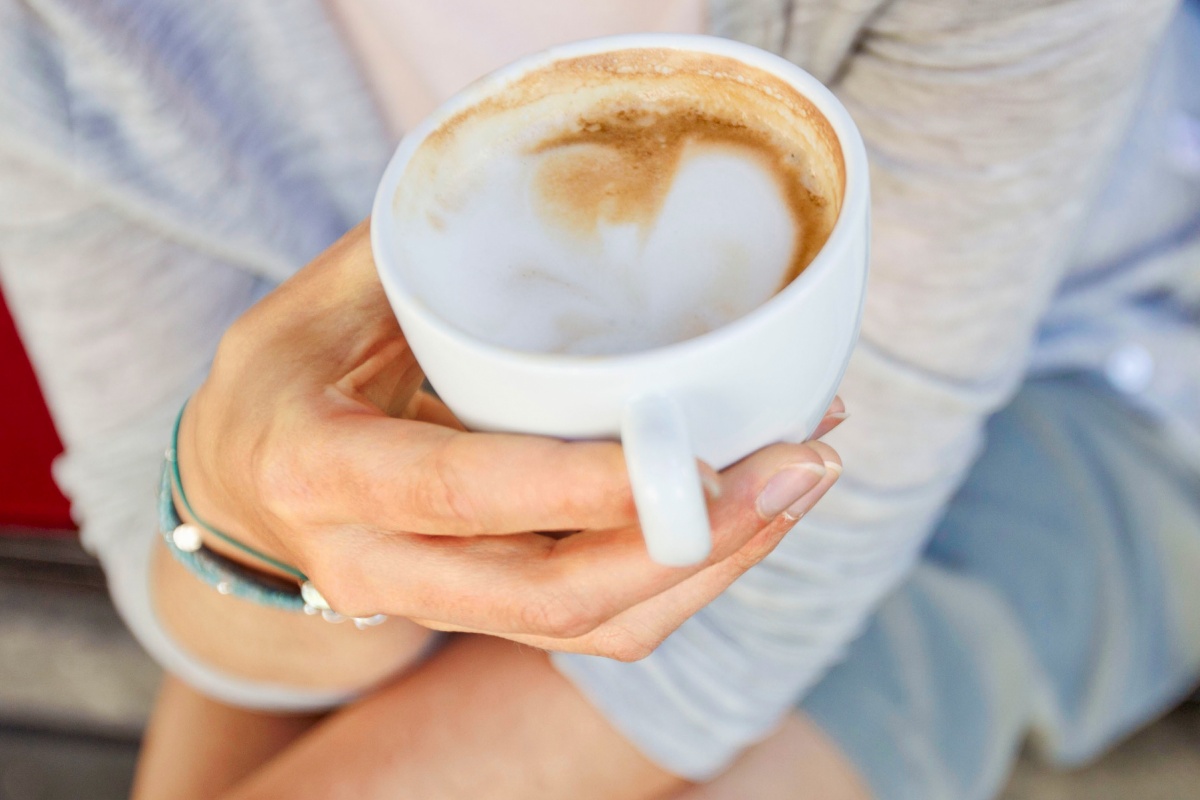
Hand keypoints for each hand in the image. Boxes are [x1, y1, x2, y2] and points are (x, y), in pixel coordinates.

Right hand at [178, 220, 844, 659]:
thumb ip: (420, 260)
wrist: (238, 491)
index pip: (468, 491)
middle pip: (556, 596)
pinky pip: (597, 622)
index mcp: (327, 472)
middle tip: (798, 464)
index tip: (700, 450)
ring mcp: (437, 602)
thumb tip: (545, 195)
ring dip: (713, 565)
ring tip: (800, 477)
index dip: (587, 487)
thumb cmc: (279, 384)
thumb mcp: (313, 306)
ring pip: (593, 626)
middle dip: (694, 543)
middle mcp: (380, 561)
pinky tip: (745, 508)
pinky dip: (683, 573)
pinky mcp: (484, 614)